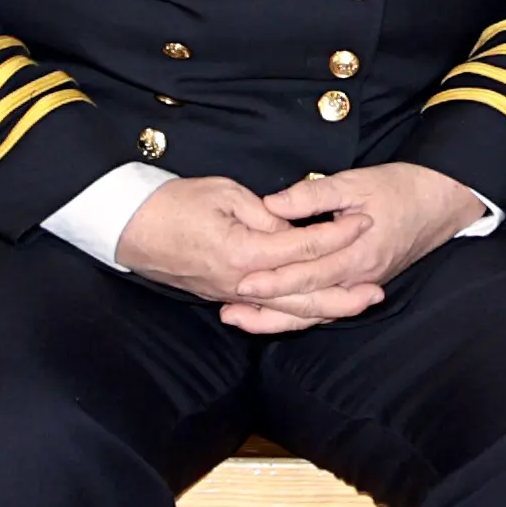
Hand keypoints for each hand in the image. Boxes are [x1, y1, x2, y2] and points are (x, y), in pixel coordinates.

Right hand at [117, 173, 389, 326]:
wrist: (127, 226)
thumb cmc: (172, 202)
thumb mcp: (224, 193)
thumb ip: (266, 214)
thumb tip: (294, 226)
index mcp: (243, 253)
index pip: (303, 247)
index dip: (338, 234)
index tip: (365, 220)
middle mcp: (240, 283)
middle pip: (303, 295)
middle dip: (344, 294)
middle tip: (378, 290)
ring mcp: (231, 294)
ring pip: (287, 309)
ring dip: (325, 308)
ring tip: (357, 304)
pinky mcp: (223, 295)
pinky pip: (267, 310)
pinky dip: (294, 312)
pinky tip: (314, 309)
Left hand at [219, 161, 485, 334]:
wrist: (442, 201)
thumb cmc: (400, 188)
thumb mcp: (355, 182)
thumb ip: (312, 196)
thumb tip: (272, 204)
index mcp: (356, 253)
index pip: (306, 273)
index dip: (272, 280)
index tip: (240, 282)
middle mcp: (359, 277)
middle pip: (307, 303)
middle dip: (266, 310)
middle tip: (228, 311)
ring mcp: (363, 284)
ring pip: (317, 312)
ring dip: (279, 318)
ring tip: (243, 318)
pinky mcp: (364, 284)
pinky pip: (329, 307)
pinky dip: (302, 313)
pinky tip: (277, 312)